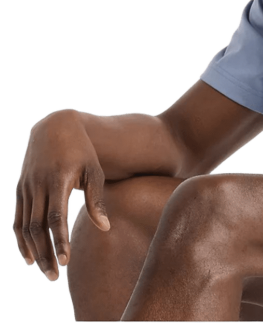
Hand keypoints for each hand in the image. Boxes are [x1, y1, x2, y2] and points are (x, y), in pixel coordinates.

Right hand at [14, 110, 110, 280]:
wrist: (55, 126)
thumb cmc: (82, 149)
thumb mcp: (94, 170)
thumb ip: (97, 199)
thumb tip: (105, 228)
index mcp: (58, 180)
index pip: (56, 217)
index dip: (60, 241)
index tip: (66, 261)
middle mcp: (37, 185)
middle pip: (38, 228)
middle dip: (46, 254)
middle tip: (55, 277)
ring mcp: (25, 188)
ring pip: (25, 227)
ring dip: (33, 252)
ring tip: (45, 271)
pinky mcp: (19, 189)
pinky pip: (16, 220)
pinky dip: (21, 240)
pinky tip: (29, 256)